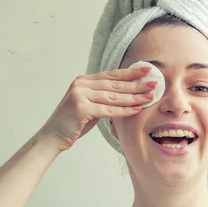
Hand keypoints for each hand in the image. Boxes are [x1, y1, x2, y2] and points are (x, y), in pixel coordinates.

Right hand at [38, 65, 156, 151]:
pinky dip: (123, 110)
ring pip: (113, 96)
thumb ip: (102, 97)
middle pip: (115, 84)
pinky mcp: (80, 108)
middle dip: (136, 84)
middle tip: (154, 83)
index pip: (111, 74)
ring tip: (149, 97)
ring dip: (134, 97)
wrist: (53, 136)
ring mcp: (79, 95)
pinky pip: (107, 110)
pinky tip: (136, 109)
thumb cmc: (73, 123)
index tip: (147, 70)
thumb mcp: (89, 105)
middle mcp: (81, 84)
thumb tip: (125, 93)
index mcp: (83, 81)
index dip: (130, 72)